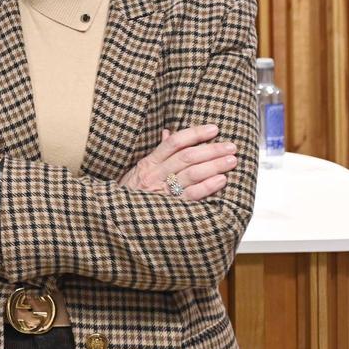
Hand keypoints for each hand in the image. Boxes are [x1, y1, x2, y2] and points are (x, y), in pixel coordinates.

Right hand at [119, 125, 237, 200]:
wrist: (118, 218)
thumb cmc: (131, 193)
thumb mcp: (140, 170)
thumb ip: (157, 153)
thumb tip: (168, 132)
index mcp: (148, 163)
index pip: (174, 142)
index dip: (195, 134)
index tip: (214, 129)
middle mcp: (155, 175)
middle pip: (187, 157)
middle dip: (211, 150)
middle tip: (230, 146)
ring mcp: (162, 192)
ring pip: (191, 174)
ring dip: (214, 166)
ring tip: (231, 161)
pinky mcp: (170, 209)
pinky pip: (191, 195)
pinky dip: (207, 187)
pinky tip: (221, 180)